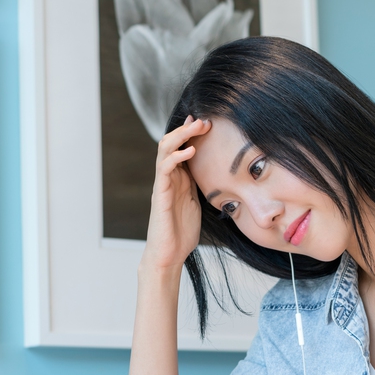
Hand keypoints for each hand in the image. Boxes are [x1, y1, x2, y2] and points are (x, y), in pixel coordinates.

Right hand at [143, 116, 211, 270]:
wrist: (169, 254)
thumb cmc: (182, 231)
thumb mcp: (196, 202)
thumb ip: (199, 185)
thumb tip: (213, 173)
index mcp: (178, 179)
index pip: (180, 148)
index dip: (190, 134)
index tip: (205, 122)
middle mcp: (168, 178)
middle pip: (171, 144)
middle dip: (186, 129)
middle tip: (204, 120)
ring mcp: (163, 185)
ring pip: (164, 151)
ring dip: (181, 136)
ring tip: (197, 127)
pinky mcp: (161, 195)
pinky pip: (164, 170)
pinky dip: (176, 157)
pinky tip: (190, 151)